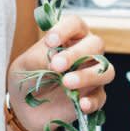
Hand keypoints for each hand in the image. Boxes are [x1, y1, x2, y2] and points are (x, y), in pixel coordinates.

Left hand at [7, 14, 114, 130]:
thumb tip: (56, 58)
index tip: (50, 41)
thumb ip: (41, 58)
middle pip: (96, 44)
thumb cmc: (28, 76)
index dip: (65, 29)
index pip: (75, 24)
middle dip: (76, 54)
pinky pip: (100, 98)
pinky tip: (81, 104)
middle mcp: (86, 52)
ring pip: (106, 70)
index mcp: (69, 37)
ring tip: (66, 83)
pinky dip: (92, 101)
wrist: (24, 106)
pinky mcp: (92, 97)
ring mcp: (91, 75)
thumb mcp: (27, 64)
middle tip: (56, 65)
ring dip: (87, 76)